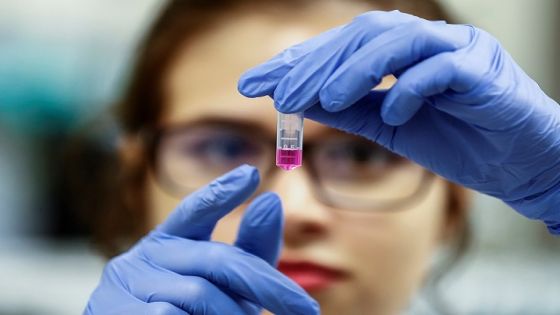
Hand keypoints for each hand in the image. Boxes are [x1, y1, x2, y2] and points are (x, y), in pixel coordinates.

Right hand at [85, 165, 318, 314]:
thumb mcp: (227, 287)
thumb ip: (250, 251)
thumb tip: (271, 201)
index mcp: (169, 243)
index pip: (194, 211)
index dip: (221, 192)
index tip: (250, 174)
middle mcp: (144, 255)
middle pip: (217, 259)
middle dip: (267, 285)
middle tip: (306, 308)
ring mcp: (124, 283)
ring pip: (199, 294)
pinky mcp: (112, 310)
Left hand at [238, 11, 559, 233]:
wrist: (520, 164)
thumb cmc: (459, 141)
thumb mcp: (390, 127)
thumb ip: (349, 109)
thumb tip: (298, 100)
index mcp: (401, 54)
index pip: (340, 48)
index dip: (296, 62)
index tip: (254, 84)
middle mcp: (426, 42)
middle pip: (362, 36)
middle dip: (316, 63)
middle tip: (278, 91)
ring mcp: (457, 50)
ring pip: (399, 40)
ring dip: (356, 68)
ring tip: (326, 98)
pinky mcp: (484, 71)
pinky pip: (442, 69)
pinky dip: (412, 88)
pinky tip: (394, 113)